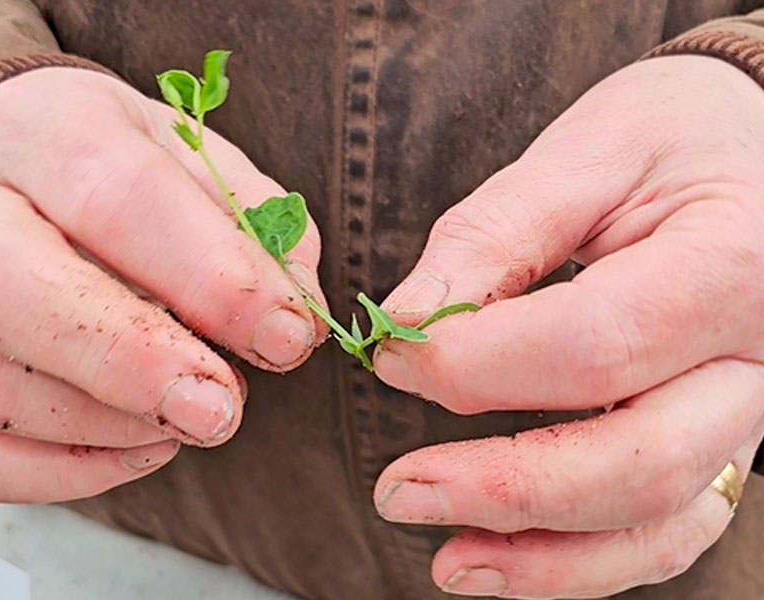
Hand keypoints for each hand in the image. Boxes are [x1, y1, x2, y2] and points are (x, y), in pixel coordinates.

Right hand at [0, 67, 326, 502]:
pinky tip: (146, 444)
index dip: (213, 279)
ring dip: (119, 424)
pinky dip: (73, 470)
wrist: (41, 179)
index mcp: (48, 131)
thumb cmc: (131, 174)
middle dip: (136, 365)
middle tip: (222, 410)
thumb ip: (261, 232)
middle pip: (17, 293)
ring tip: (197, 412)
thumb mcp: (206, 171)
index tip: (285, 335)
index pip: (121, 199)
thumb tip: (295, 319)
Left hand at [372, 55, 763, 597]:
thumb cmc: (672, 135)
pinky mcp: (722, 438)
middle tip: (398, 490)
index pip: (591, 344)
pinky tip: (507, 559)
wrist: (749, 152)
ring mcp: (750, 412)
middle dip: (502, 488)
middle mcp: (759, 359)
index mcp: (730, 266)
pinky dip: (585, 558)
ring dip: (542, 555)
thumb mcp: (584, 155)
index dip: (473, 365)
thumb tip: (406, 320)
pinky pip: (667, 527)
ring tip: (445, 560)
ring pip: (655, 519)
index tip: (391, 354)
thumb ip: (491, 237)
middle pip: (633, 461)